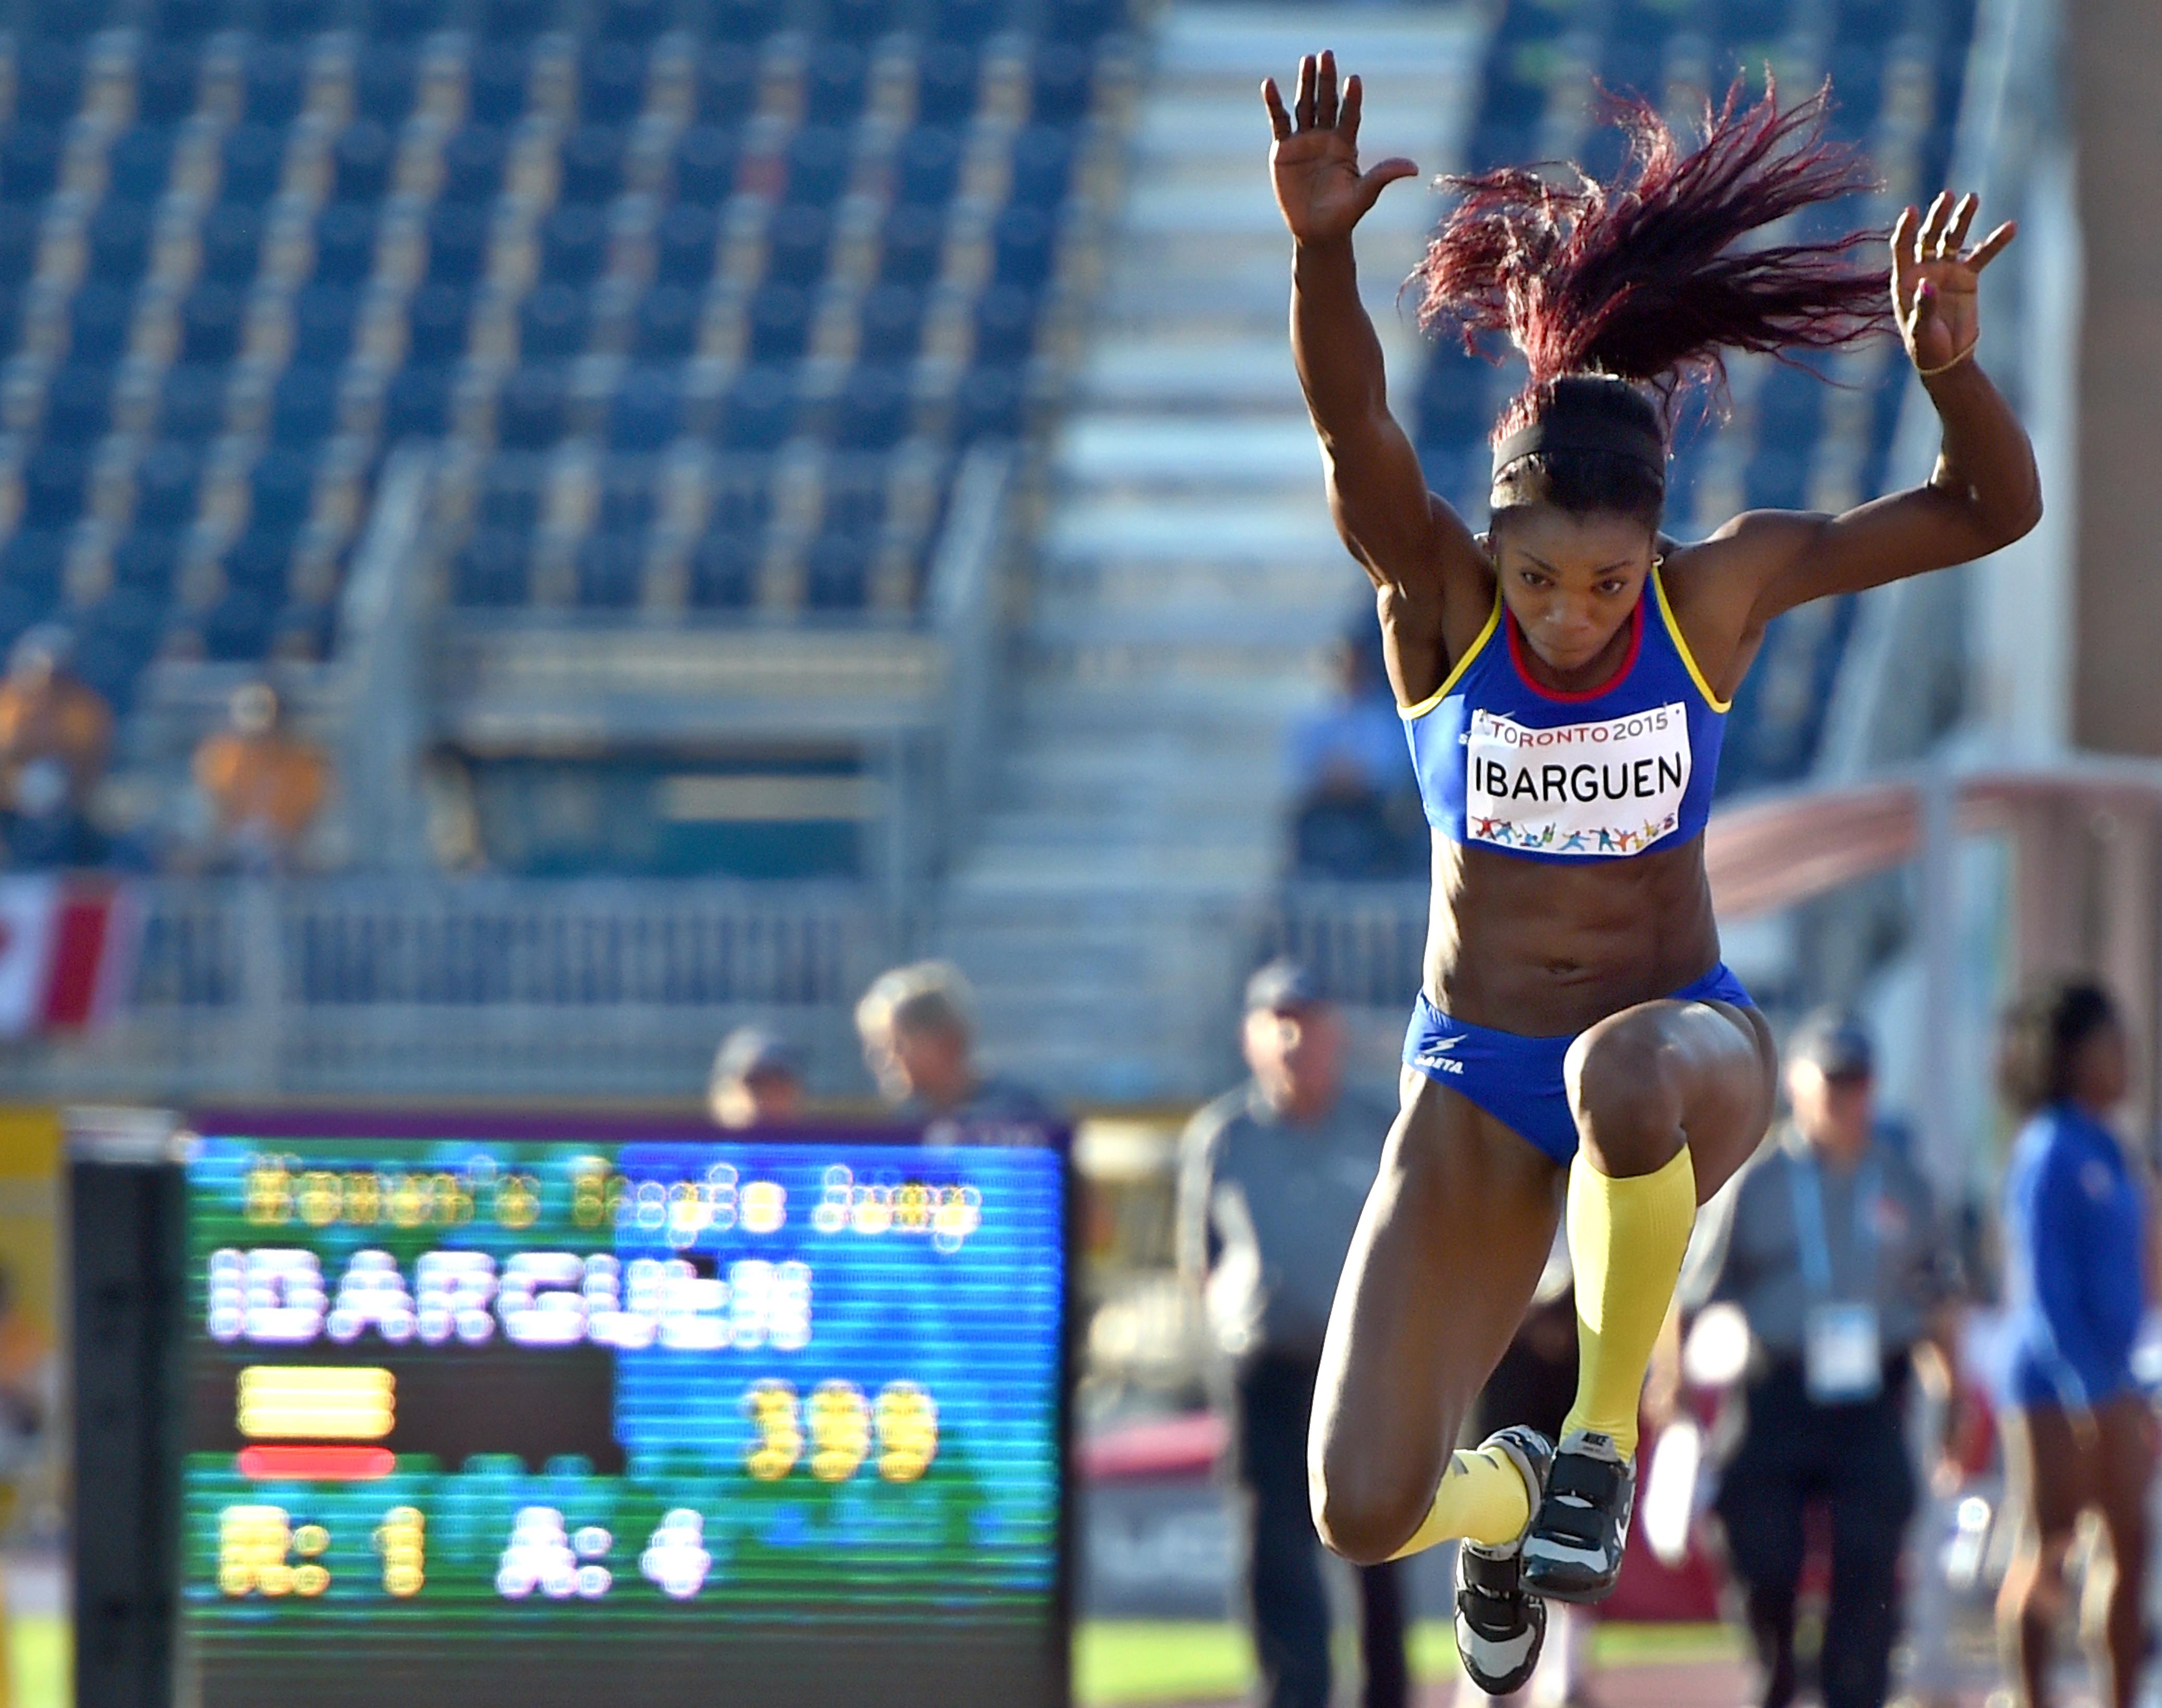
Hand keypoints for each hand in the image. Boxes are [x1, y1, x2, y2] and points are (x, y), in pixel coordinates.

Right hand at [1262, 51, 1417, 244]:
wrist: (1317, 231)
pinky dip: (1273, 103)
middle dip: (1327, 79)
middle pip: (1327, 102)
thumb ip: (1383, 175)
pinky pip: (1278, 121)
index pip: (1350, 114)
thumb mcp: (1365, 194)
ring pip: (1305, 105)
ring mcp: (1304, 140)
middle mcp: (1326, 137)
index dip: (1352, 98)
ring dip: (1306, 83)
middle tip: (1327, 54)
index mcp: (1346, 144)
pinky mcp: (1283, 149)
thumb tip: (1414, 168)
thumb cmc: (1344, 214)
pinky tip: (1269, 84)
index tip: (1354, 80)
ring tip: (1307, 59)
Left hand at [1892, 191, 2014, 375]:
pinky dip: (1994, 243)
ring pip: (1953, 239)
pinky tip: (2010, 227)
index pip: (1902, 247)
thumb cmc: (1926, 347)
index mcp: (1904, 281)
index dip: (1906, 229)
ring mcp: (1946, 272)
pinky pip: (1982, 255)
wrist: (1947, 359)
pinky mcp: (1966, 278)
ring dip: (1962, 219)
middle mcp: (1923, 271)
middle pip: (1928, 236)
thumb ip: (1924, 306)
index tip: (1912, 210)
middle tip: (1947, 195)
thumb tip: (1927, 285)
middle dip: (1937, 217)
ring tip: (1972, 198)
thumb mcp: (1921, 329)